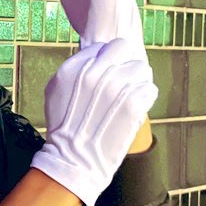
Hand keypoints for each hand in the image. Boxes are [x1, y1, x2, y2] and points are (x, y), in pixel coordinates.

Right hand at [29, 39, 157, 205]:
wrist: (73, 159)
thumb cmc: (63, 127)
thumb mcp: (55, 91)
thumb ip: (74, 68)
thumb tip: (95, 55)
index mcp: (74, 68)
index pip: (103, 46)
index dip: (107, 60)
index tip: (106, 74)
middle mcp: (95, 73)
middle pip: (123, 48)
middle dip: (124, 62)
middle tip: (123, 80)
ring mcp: (115, 88)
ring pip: (142, 67)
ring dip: (138, 80)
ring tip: (129, 96)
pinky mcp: (133, 104)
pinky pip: (150, 88)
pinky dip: (145, 98)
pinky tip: (135, 108)